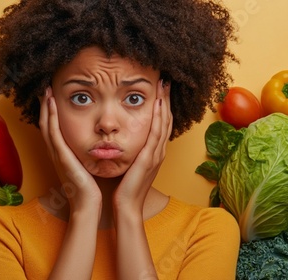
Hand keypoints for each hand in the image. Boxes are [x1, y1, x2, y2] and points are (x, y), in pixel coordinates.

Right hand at [39, 87, 101, 214]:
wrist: (87, 205)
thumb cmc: (90, 188)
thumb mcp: (87, 167)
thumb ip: (86, 156)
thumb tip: (96, 145)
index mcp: (62, 155)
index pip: (53, 129)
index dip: (51, 114)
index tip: (53, 98)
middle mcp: (56, 153)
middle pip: (46, 124)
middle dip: (45, 107)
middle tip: (46, 89)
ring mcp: (57, 154)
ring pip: (47, 125)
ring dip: (46, 107)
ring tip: (46, 91)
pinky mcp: (61, 156)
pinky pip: (53, 133)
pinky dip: (51, 117)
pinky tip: (52, 104)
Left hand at [113, 79, 172, 212]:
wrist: (126, 207)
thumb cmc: (124, 188)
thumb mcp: (129, 166)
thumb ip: (130, 152)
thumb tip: (121, 139)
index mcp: (153, 153)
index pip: (160, 124)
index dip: (162, 106)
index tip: (159, 90)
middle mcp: (158, 151)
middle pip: (166, 120)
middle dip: (166, 100)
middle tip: (165, 81)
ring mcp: (155, 155)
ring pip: (164, 123)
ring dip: (165, 103)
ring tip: (164, 85)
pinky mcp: (149, 158)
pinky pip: (156, 134)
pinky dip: (159, 118)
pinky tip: (158, 104)